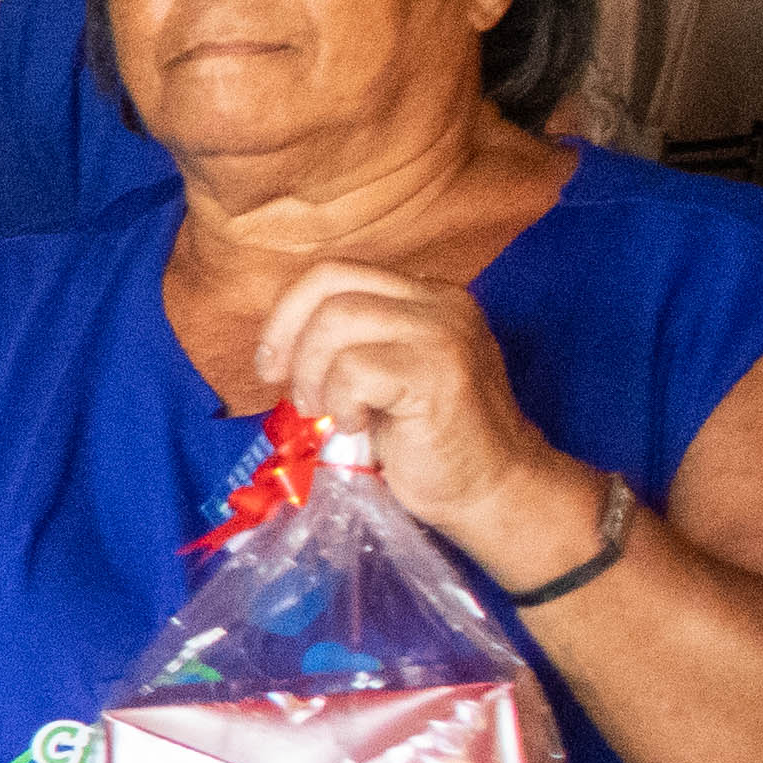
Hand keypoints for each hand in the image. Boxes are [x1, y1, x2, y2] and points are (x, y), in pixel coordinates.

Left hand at [252, 259, 592, 587]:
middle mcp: (440, 302)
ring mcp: (443, 332)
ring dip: (313, 373)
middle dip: (288, 337)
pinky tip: (358, 426)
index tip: (272, 365)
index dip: (287, 313)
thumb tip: (275, 345)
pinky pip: (354, 367)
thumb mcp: (379, 377)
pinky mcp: (438, 371)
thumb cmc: (425, 441)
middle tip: (293, 392)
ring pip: (338, 318)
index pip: (333, 273)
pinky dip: (340, 400)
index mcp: (424, 296)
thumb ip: (344, 345)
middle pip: (330, 283)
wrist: (491, 489)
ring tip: (326, 413)